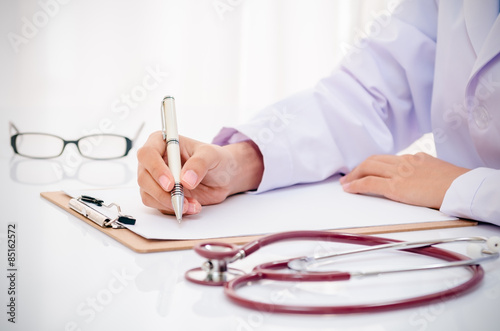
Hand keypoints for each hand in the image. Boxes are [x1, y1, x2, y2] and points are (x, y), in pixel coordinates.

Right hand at [137, 131, 263, 215]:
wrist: (224, 177)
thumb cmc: (216, 159)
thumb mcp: (211, 155)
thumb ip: (199, 163)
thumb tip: (186, 179)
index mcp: (162, 142)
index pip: (147, 154)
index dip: (156, 169)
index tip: (170, 183)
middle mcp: (155, 160)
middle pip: (143, 177)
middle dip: (161, 192)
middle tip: (180, 199)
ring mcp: (156, 179)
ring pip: (148, 194)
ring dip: (168, 203)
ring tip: (191, 204)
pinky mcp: (161, 195)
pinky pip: (159, 206)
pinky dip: (174, 209)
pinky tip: (191, 206)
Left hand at [339, 152, 469, 208]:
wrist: (460, 187)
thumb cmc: (454, 183)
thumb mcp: (437, 170)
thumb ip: (423, 171)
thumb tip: (418, 179)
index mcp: (414, 158)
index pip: (388, 159)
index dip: (373, 164)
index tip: (366, 169)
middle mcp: (404, 162)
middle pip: (374, 160)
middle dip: (359, 168)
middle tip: (349, 176)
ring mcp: (398, 173)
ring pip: (368, 168)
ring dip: (354, 176)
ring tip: (346, 183)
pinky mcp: (396, 187)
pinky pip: (369, 183)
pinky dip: (356, 185)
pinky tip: (349, 189)